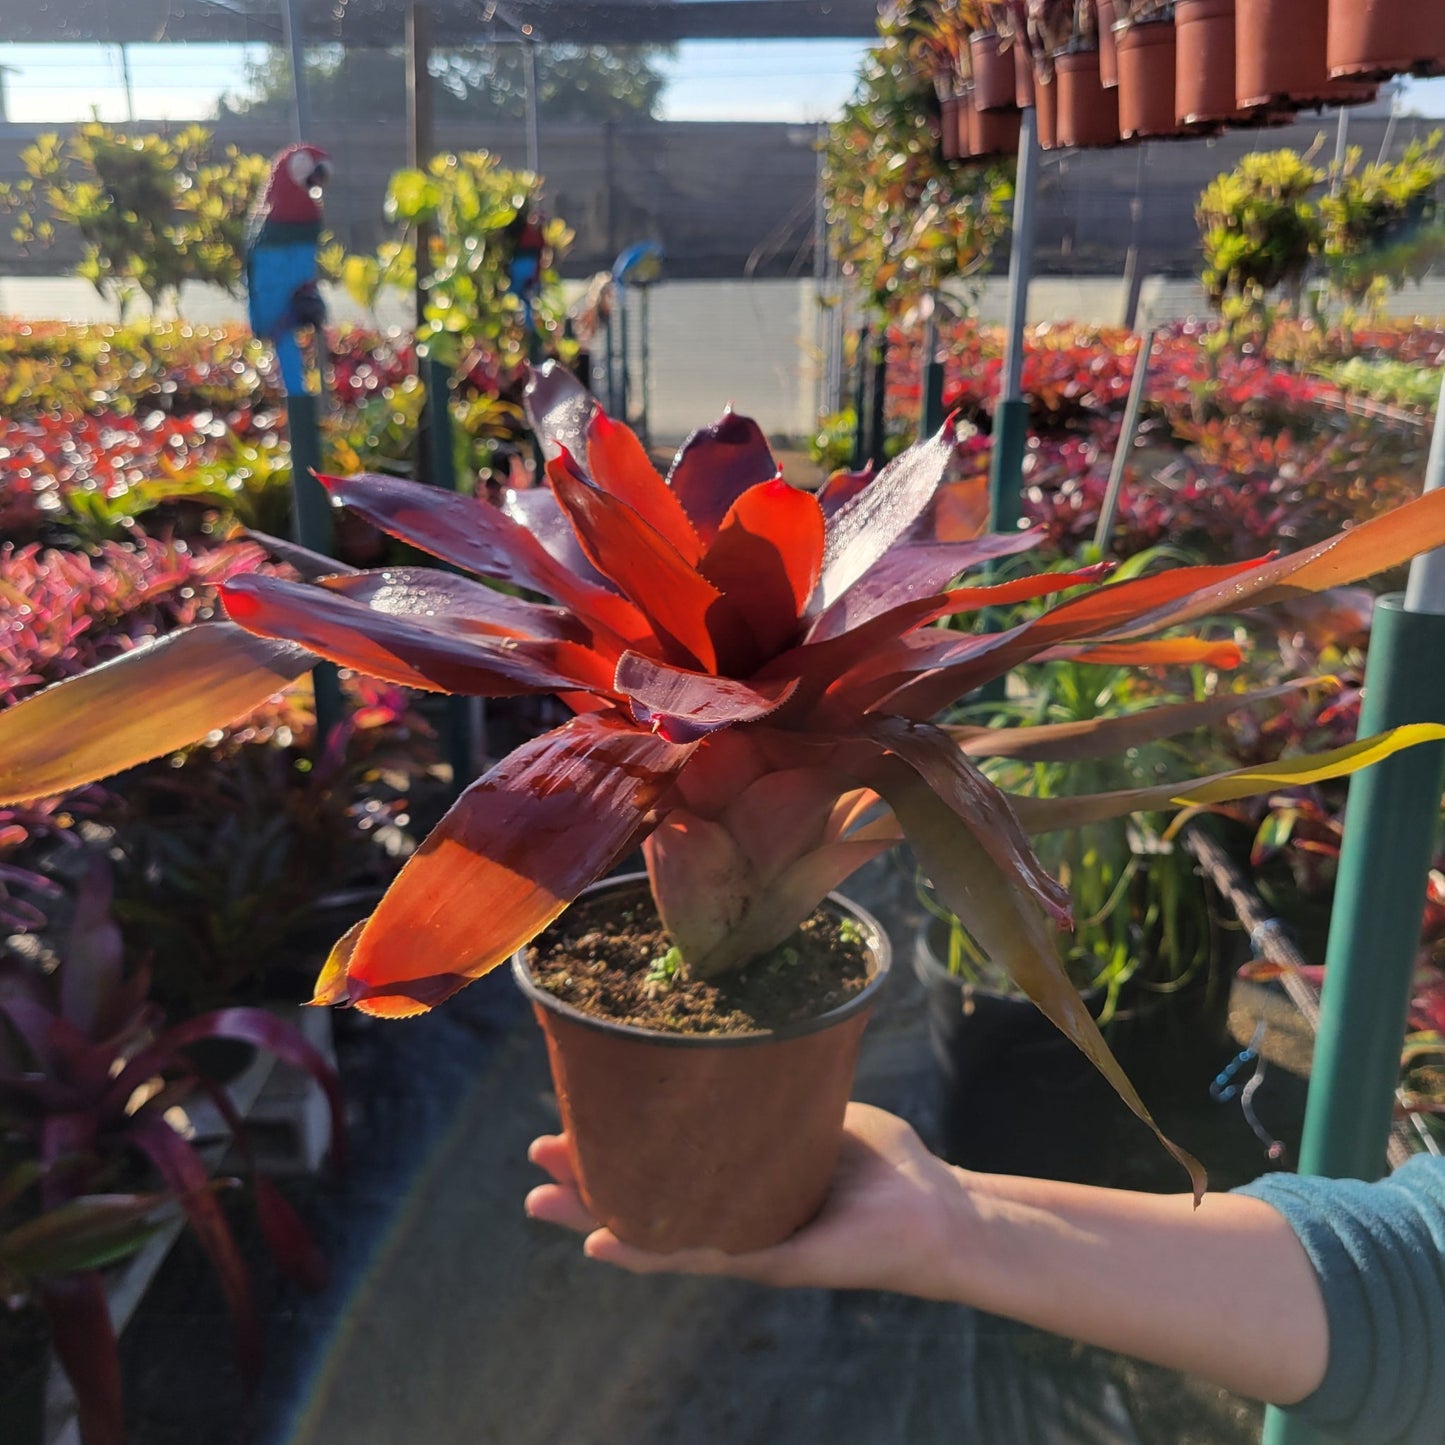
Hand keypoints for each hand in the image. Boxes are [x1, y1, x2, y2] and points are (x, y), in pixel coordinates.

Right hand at [526, 1102, 978, 1296]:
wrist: (940, 1210)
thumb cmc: (886, 1164)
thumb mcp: (814, 1111)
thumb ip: (773, 1087)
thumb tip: (731, 1034)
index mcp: (738, 1180)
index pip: (664, 1167)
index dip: (614, 1150)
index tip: (568, 1122)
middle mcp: (733, 1215)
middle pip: (644, 1202)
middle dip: (587, 1184)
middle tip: (536, 1165)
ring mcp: (746, 1242)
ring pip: (654, 1232)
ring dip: (596, 1217)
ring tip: (543, 1202)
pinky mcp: (771, 1261)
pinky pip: (699, 1254)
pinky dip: (646, 1250)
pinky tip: (603, 1243)